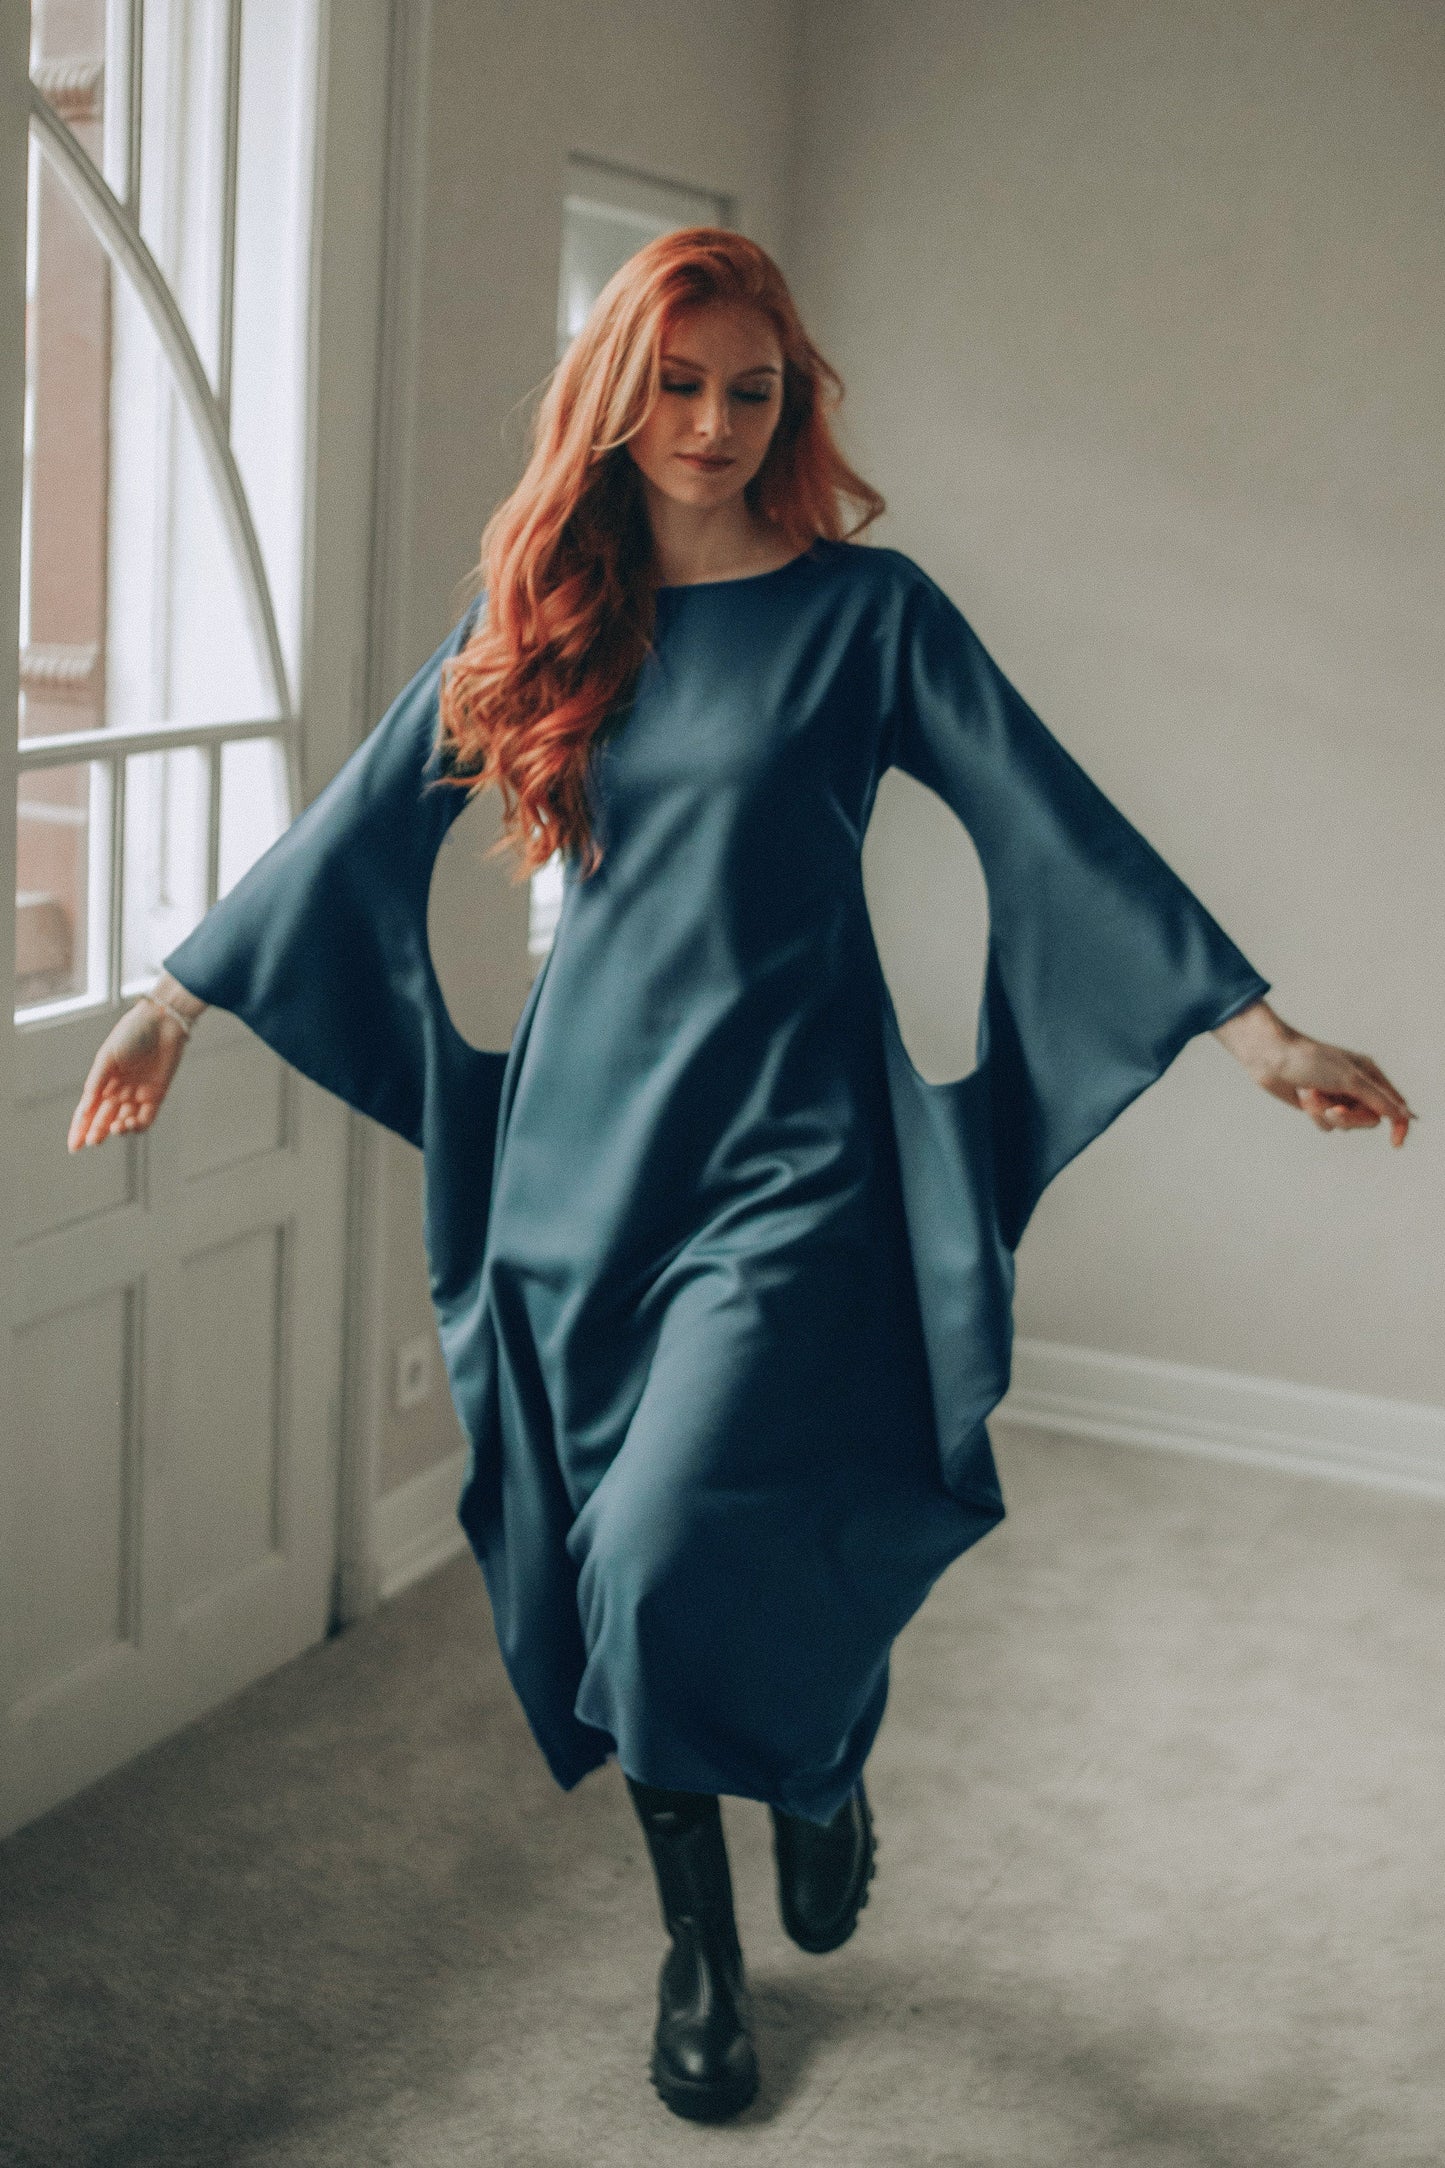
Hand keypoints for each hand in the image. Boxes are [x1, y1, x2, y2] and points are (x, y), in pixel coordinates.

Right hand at [68, 996, 193, 1149]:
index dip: (79, 1128)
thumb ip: (96, 1083)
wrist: (162, 1023)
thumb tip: (85, 1109)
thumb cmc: (131, 1034)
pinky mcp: (156, 1095)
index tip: (73, 1147)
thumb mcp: (107, 1057)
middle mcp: (118, 1090)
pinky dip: (137, 1126)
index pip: (87, 1110)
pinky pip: (145, 1118)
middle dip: (95, 1132)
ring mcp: (137, 1094)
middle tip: (91, 1143)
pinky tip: (129, 1124)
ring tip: (115, 1128)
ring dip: (117, 1129)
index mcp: (102, 1081)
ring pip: (124, 1122)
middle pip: (103, 1119)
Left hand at [1213, 999, 1417, 1147]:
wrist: (1272, 1058)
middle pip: (1369, 1120)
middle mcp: (1357, 1087)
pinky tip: (1302, 1095)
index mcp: (1370, 1074)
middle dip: (1350, 1118)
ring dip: (1327, 1114)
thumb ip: (1378, 1100)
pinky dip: (1314, 1114)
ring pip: (1345, 1126)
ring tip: (1312, 1094)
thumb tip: (1403, 1116)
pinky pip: (1325, 1126)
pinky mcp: (1319, 1107)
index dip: (1399, 1124)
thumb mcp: (1349, 1080)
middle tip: (1333, 1110)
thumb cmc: (1311, 1061)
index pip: (1394, 1105)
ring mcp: (1338, 1098)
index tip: (1395, 1143)